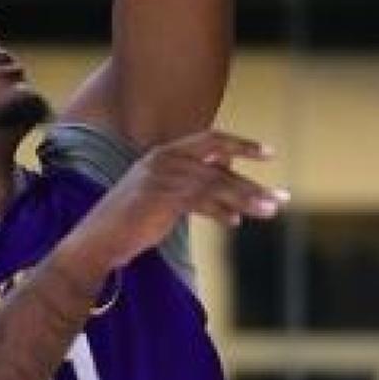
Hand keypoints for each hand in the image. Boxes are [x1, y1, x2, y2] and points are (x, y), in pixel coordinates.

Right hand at [59, 130, 286, 273]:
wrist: (97, 240)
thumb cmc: (130, 221)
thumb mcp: (164, 197)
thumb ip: (194, 187)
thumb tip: (229, 185)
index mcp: (164, 154)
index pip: (210, 139)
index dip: (240, 144)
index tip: (268, 153)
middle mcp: (163, 159)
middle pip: (219, 163)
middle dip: (252, 182)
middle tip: (282, 197)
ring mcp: (161, 178)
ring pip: (215, 183)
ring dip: (246, 199)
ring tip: (271, 211)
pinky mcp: (161, 198)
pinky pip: (200, 201)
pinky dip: (221, 211)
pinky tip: (236, 222)